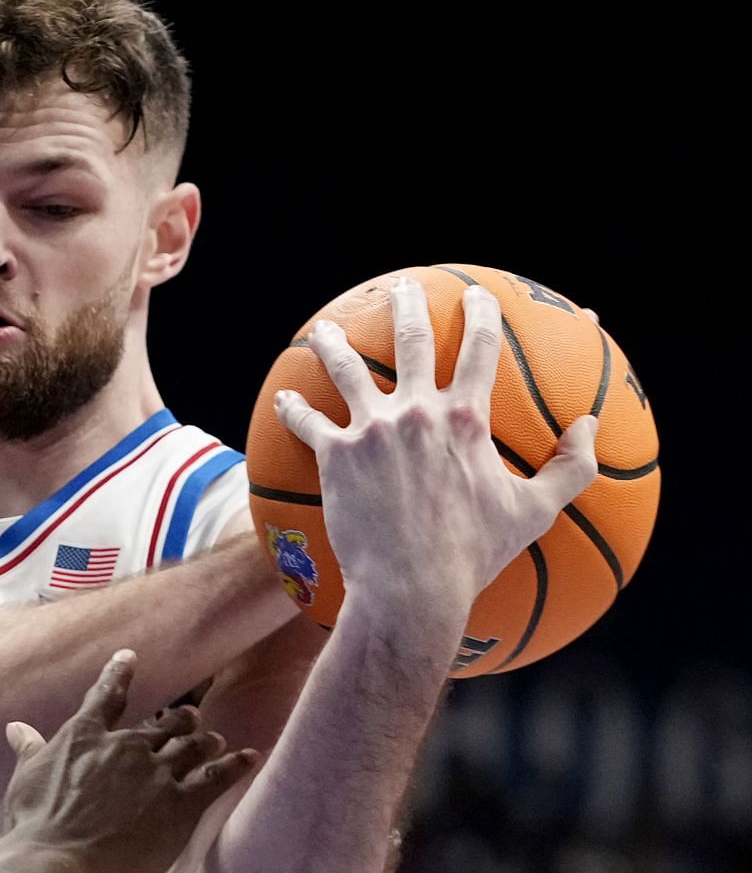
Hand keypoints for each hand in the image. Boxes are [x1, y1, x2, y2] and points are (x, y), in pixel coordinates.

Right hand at [2, 650, 256, 872]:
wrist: (55, 864)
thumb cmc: (33, 824)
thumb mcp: (25, 780)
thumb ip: (29, 750)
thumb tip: (18, 728)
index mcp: (86, 736)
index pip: (106, 696)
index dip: (119, 674)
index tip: (130, 657)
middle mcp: (127, 746)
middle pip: (165, 724)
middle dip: (180, 722)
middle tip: (188, 721)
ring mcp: (157, 774)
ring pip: (194, 746)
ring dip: (206, 741)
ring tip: (214, 740)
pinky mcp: (181, 806)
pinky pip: (217, 778)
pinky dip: (235, 765)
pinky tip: (249, 756)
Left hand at [275, 275, 597, 616]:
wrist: (412, 586)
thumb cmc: (474, 553)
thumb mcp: (533, 512)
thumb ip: (569, 467)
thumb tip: (590, 428)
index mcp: (466, 418)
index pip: (479, 348)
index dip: (480, 314)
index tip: (476, 295)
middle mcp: (417, 412)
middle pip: (411, 340)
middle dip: (406, 305)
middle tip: (400, 287)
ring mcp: (372, 430)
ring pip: (346, 368)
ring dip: (334, 344)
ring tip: (324, 330)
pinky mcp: (335, 455)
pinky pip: (307, 422)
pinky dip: (292, 409)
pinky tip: (282, 400)